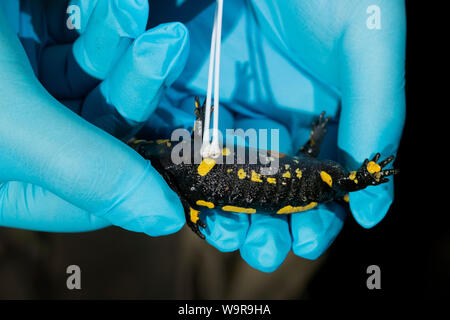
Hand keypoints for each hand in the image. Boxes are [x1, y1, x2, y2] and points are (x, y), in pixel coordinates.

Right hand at [0, 0, 189, 234]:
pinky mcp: (19, 48)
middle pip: (103, 125)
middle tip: (164, 43)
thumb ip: (88, 172)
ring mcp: (19, 91)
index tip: (182, 144)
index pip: (94, 194)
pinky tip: (113, 2)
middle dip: (134, 81)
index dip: (140, 172)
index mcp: (7, 179)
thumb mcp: (14, 123)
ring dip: (118, 40)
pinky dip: (95, 17)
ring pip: (94, 76)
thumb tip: (164, 221)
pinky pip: (73, 38)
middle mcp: (16, 141)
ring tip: (130, 7)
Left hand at [147, 0, 405, 271]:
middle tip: (264, 250)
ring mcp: (223, 103)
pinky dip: (182, 170)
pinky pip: (177, 137)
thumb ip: (377, 119)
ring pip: (219, 173)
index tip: (311, 239)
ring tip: (230, 235)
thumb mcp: (369, 45)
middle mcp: (270, 114)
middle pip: (266, 186)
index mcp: (319, 112)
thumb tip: (376, 203)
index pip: (318, 178)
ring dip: (224, 211)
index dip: (316, 215)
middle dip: (266, 224)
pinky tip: (188, 196)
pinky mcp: (180, 86)